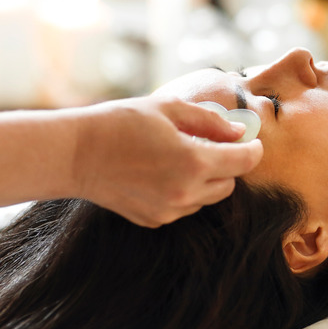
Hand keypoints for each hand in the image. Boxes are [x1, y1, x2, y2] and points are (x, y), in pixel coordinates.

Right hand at [72, 96, 262, 226]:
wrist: (74, 154)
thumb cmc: (120, 123)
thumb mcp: (169, 108)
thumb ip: (211, 121)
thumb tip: (239, 131)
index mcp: (193, 162)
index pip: (244, 162)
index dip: (253, 149)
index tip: (252, 141)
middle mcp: (185, 193)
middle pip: (229, 183)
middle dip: (228, 163)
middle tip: (213, 143)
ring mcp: (169, 211)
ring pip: (208, 197)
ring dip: (207, 178)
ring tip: (182, 155)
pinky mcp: (154, 220)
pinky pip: (184, 206)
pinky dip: (185, 191)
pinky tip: (163, 172)